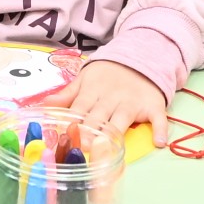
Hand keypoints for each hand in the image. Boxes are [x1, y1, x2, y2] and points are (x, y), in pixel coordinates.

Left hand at [42, 61, 170, 143]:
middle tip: (82, 146)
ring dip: (116, 131)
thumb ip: (67, 95)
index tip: (62, 137)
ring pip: (123, 118)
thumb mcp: (85, 79)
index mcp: (92, 91)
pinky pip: (158, 118)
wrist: (140, 57)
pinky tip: (159, 142)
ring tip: (108, 146)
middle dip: (90, 130)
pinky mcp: (153, 105)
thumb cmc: (107, 74)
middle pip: (99, 116)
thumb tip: (43, 105)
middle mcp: (111, 98)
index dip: (71, 122)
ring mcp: (133, 102)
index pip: (79, 108)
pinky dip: (160, 129)